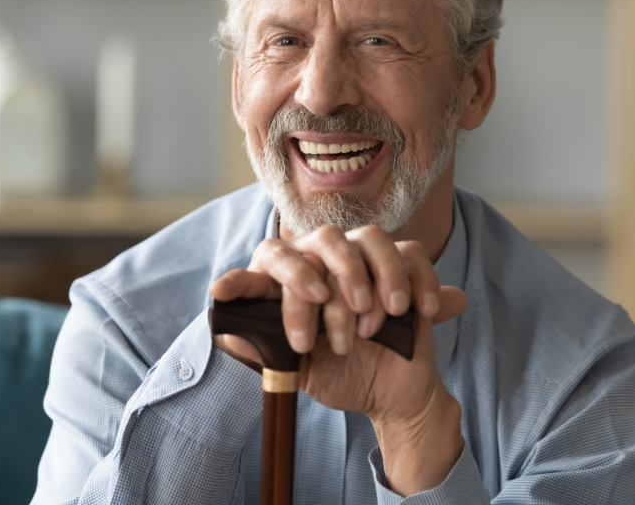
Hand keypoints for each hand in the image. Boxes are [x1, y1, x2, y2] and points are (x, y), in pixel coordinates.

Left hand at [208, 225, 467, 493]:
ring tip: (370, 329)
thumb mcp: (297, 373)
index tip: (220, 292)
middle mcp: (327, 262)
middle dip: (324, 280)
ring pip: (368, 240)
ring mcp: (368, 260)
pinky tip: (411, 314)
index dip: (242, 278)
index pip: (266, 264)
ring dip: (369, 283)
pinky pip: (410, 255)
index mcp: (294, 284)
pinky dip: (413, 283)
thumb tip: (227, 334)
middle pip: (320, 242)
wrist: (391, 394)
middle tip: (334, 329)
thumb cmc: (340, 376)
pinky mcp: (406, 267)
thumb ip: (265, 354)